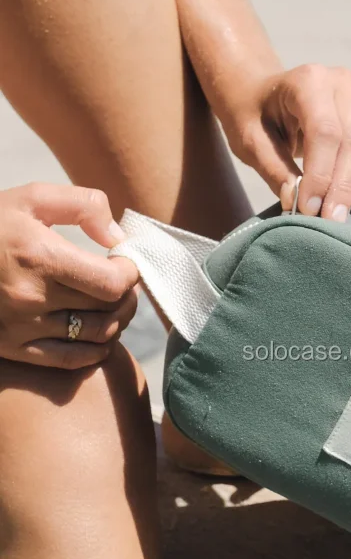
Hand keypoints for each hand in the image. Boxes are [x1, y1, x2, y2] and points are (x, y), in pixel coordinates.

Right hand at [0, 183, 139, 368]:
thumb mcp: (30, 199)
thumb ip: (83, 205)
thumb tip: (117, 237)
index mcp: (39, 257)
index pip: (112, 283)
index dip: (130, 274)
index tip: (123, 263)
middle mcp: (31, 297)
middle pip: (109, 309)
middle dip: (126, 295)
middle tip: (123, 283)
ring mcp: (22, 327)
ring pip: (97, 335)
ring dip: (117, 321)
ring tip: (113, 305)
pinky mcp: (13, 347)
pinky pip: (71, 360)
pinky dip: (97, 350)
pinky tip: (100, 334)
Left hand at [224, 64, 350, 220]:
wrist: (264, 94)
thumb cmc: (255, 117)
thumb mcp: (250, 140)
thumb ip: (274, 169)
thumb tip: (297, 200)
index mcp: (308, 82)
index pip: (325, 132)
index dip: (321, 175)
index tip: (310, 210)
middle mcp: (343, 82)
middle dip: (345, 184)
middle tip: (334, 220)